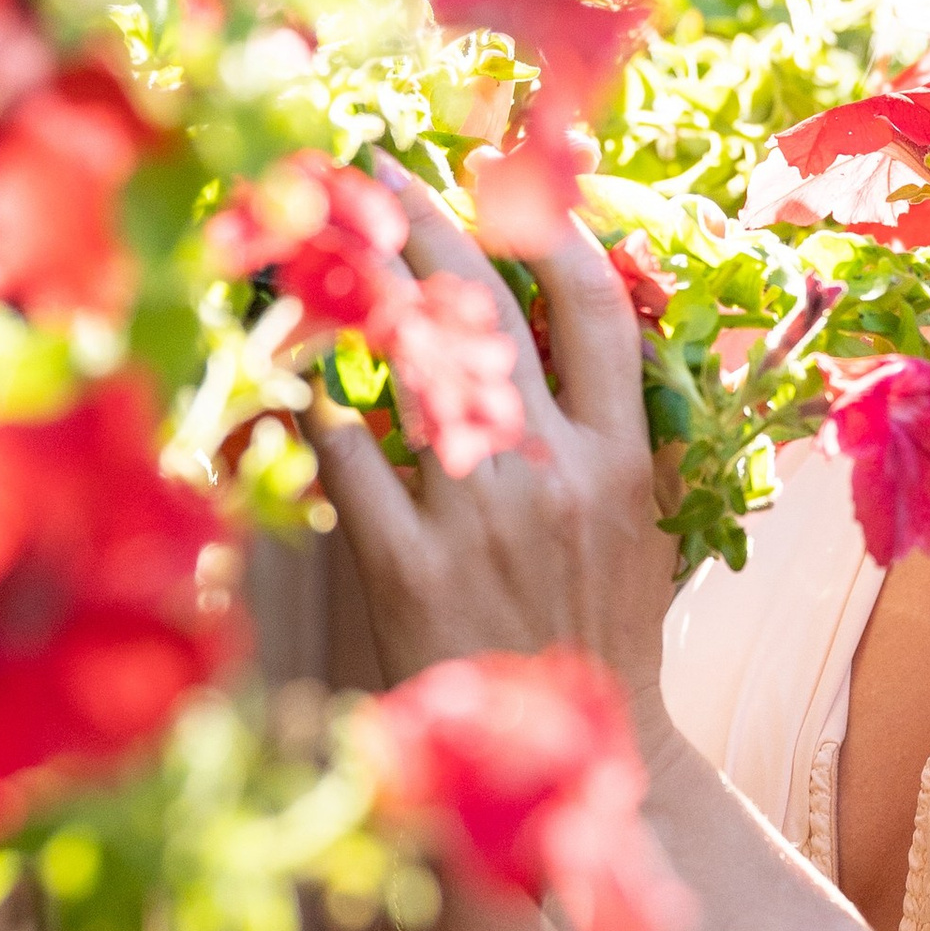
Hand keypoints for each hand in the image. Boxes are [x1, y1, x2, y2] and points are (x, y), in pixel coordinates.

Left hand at [311, 166, 677, 704]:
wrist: (582, 762)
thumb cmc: (599, 631)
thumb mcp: (638, 525)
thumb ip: (614, 429)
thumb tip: (583, 322)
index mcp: (622, 458)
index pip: (594, 307)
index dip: (548, 227)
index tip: (505, 177)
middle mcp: (557, 474)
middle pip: (487, 307)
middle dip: (426, 219)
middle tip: (377, 168)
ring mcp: (482, 520)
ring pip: (407, 367)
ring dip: (356, 290)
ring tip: (319, 241)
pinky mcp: (410, 570)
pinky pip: (347, 460)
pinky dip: (317, 409)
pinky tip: (291, 373)